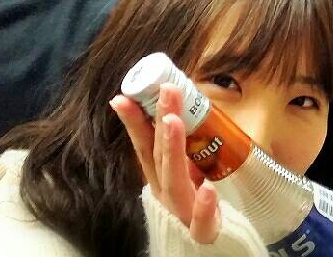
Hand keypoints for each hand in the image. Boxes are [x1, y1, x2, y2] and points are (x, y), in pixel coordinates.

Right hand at [111, 86, 220, 244]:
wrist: (210, 247)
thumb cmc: (196, 201)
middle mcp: (165, 192)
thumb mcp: (186, 170)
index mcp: (160, 176)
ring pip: (175, 181)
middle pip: (159, 155)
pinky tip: (208, 189)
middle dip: (160, 121)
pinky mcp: (203, 233)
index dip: (133, 121)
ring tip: (174, 121)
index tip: (123, 96)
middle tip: (166, 90)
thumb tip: (176, 101)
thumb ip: (180, 144)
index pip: (144, 144)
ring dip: (174, 150)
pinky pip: (202, 223)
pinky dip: (204, 207)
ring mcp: (182, 212)